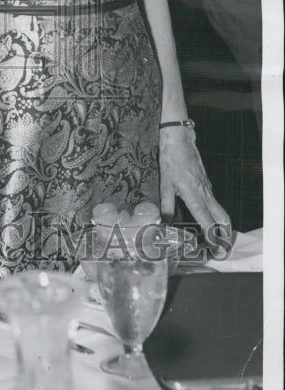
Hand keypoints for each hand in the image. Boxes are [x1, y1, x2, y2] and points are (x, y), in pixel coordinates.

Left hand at [159, 126, 231, 241]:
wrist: (180, 140)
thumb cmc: (171, 159)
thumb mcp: (165, 182)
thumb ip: (167, 204)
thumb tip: (164, 222)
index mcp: (194, 195)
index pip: (206, 221)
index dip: (212, 236)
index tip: (215, 249)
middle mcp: (205, 193)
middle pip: (222, 217)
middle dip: (225, 234)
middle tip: (222, 248)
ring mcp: (207, 188)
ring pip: (220, 210)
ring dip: (222, 225)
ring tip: (217, 238)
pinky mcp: (206, 183)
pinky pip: (214, 202)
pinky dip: (215, 213)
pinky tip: (207, 217)